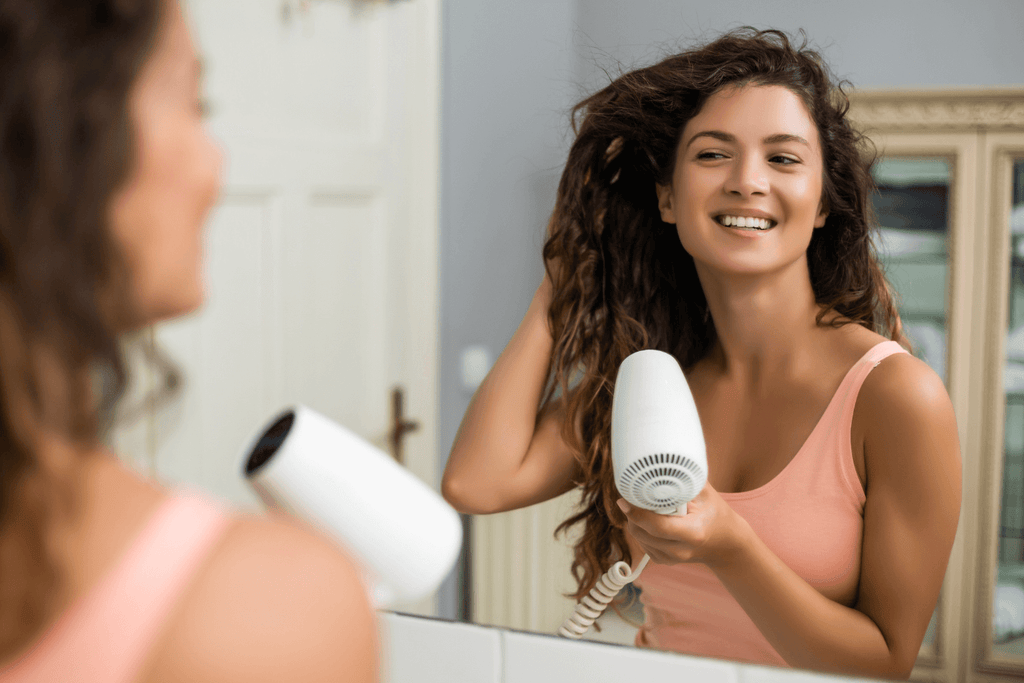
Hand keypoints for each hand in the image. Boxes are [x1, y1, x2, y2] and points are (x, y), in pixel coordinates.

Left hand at [617, 482, 748, 569]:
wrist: (724, 543)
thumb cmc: (715, 514)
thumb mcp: (705, 494)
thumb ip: (683, 482)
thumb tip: (659, 468)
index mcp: (693, 533)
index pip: (657, 526)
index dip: (637, 512)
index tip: (624, 499)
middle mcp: (681, 550)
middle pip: (642, 532)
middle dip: (633, 513)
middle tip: (634, 497)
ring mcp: (671, 558)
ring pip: (638, 537)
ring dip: (635, 520)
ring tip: (646, 506)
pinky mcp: (663, 561)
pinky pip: (641, 543)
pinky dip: (641, 530)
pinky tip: (652, 520)